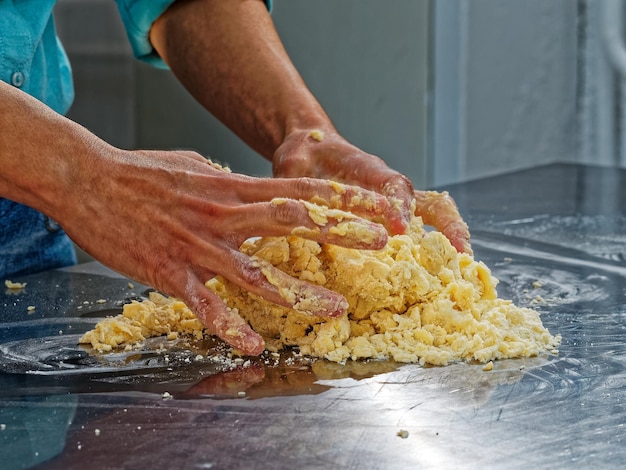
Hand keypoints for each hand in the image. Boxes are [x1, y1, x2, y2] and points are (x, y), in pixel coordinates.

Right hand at [60, 149, 391, 354]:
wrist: (86, 177)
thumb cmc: (141, 172)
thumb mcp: (195, 167)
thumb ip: (229, 182)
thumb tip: (250, 187)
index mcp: (233, 188)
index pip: (300, 188)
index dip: (343, 195)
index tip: (378, 204)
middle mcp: (224, 214)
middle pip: (293, 220)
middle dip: (341, 231)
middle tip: (382, 241)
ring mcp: (198, 245)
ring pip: (256, 271)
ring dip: (298, 292)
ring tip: (334, 309)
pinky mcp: (170, 271)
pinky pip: (205, 304)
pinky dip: (230, 326)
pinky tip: (254, 347)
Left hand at [272, 129, 471, 251]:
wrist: (311, 148)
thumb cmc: (303, 158)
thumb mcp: (292, 171)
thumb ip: (295, 193)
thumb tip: (291, 222)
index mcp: (365, 169)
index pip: (391, 184)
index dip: (399, 205)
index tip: (400, 228)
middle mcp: (387, 185)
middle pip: (429, 199)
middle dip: (448, 225)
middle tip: (460, 254)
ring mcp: (393, 200)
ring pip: (433, 212)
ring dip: (450, 236)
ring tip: (461, 267)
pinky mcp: (390, 214)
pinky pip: (420, 226)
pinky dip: (433, 245)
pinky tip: (437, 271)